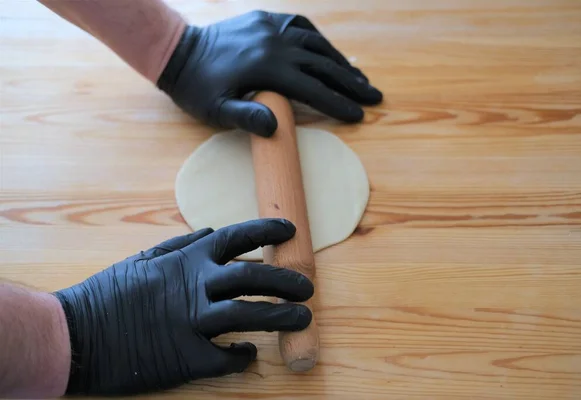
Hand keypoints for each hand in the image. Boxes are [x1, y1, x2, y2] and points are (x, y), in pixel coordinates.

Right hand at [54, 219, 312, 395]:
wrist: (75, 335)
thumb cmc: (108, 294)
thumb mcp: (143, 259)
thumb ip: (180, 244)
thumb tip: (212, 230)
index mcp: (186, 261)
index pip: (237, 237)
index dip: (267, 230)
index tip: (290, 230)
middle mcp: (195, 287)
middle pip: (255, 279)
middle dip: (286, 281)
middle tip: (308, 288)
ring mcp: (192, 323)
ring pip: (250, 316)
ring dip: (282, 317)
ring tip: (304, 318)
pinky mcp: (186, 358)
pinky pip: (226, 358)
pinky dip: (242, 356)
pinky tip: (250, 354)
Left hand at [157, 10, 382, 136]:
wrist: (178, 52)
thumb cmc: (197, 88)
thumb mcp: (215, 110)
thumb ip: (246, 117)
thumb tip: (277, 127)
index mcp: (267, 68)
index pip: (314, 89)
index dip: (339, 104)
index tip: (360, 116)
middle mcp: (276, 43)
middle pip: (324, 65)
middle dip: (352, 84)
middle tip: (375, 97)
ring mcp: (272, 27)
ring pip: (317, 44)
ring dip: (341, 62)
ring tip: (360, 78)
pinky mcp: (266, 19)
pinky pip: (301, 26)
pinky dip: (319, 40)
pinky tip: (329, 52)